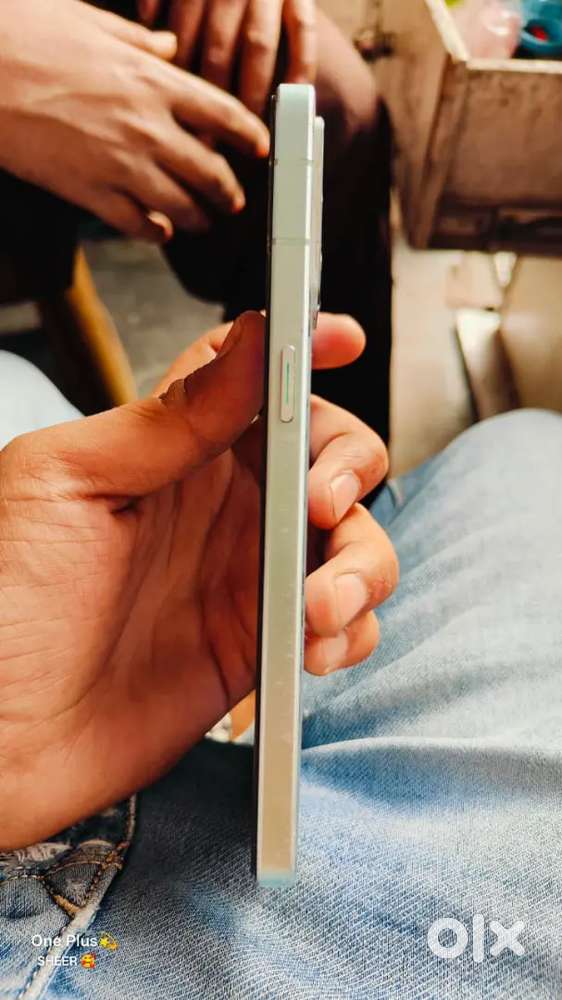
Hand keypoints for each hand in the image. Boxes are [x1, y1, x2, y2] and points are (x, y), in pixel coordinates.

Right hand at [0, 0, 268, 240]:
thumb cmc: (25, 35)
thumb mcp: (90, 21)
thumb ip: (137, 40)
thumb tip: (166, 47)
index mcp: (153, 81)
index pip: (223, 114)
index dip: (250, 136)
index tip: (260, 148)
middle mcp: (147, 127)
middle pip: (210, 171)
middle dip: (228, 190)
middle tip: (233, 199)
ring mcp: (121, 164)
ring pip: (180, 205)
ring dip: (197, 218)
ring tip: (202, 221)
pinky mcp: (90, 192)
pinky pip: (137, 224)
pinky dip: (155, 232)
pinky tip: (160, 232)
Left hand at [0, 313, 396, 848]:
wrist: (0, 745)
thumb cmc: (4, 611)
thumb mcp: (66, 486)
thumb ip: (165, 421)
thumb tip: (250, 347)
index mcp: (168, 451)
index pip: (251, 378)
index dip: (304, 350)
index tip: (341, 340)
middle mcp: (219, 505)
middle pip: (326, 452)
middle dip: (347, 467)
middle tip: (322, 504)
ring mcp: (246, 575)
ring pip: (350, 538)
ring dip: (359, 564)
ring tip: (318, 605)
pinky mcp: (264, 643)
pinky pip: (341, 621)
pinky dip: (350, 630)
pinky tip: (313, 648)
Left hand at [140, 0, 316, 114]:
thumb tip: (146, 21)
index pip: (183, 34)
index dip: (179, 79)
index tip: (175, 120)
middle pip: (219, 46)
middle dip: (212, 98)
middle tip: (208, 141)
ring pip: (258, 46)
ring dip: (252, 92)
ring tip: (247, 131)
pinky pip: (303, 34)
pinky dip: (299, 67)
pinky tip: (291, 97)